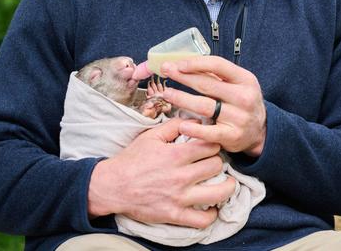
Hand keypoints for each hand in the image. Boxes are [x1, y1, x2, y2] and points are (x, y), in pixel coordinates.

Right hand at [87, 117, 236, 227]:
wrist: (113, 186)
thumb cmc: (132, 160)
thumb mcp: (150, 136)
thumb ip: (174, 125)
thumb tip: (194, 120)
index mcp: (176, 154)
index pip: (210, 145)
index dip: (215, 143)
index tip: (212, 145)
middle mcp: (181, 176)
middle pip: (217, 166)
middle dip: (219, 161)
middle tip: (215, 162)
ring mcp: (179, 197)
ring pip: (218, 193)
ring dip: (227, 187)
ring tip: (227, 183)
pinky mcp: (175, 215)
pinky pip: (202, 219)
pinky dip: (212, 214)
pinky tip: (212, 207)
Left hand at [159, 56, 266, 156]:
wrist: (259, 130)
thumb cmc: (242, 102)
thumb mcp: (237, 83)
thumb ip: (216, 75)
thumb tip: (185, 63)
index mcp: (245, 79)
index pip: (218, 65)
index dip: (196, 63)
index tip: (178, 63)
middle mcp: (243, 97)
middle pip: (207, 85)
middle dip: (182, 77)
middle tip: (165, 71)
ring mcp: (239, 118)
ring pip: (204, 106)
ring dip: (182, 98)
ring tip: (167, 94)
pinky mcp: (232, 136)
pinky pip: (209, 132)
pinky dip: (194, 129)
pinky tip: (181, 125)